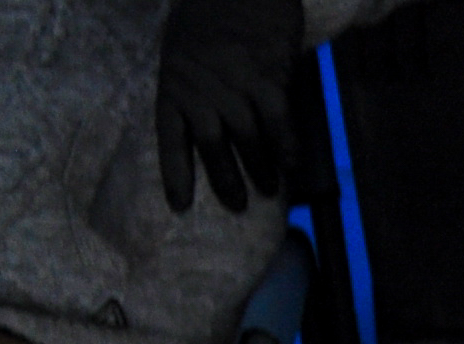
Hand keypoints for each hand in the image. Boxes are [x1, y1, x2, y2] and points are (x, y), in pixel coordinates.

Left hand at [155, 0, 299, 213]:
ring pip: (247, 139)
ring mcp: (234, 85)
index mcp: (174, 82)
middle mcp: (201, 89)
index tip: (180, 205)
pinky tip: (293, 165)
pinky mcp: (267, 78)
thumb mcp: (184, 48)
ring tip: (269, 189)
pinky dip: (286, 147)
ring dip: (260, 168)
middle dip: (225, 179)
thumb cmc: (210, 14)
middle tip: (238, 205)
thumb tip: (212, 122)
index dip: (176, 173)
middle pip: (211, 145)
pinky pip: (278, 122)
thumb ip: (194, 84)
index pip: (171, 137)